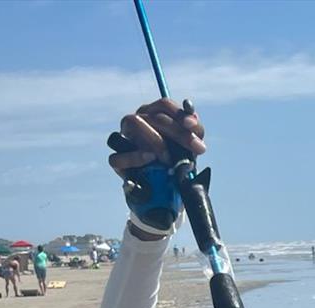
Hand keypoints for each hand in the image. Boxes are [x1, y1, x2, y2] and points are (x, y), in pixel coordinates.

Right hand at [107, 99, 206, 236]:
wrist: (163, 195)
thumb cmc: (176, 165)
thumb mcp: (188, 150)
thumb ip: (192, 133)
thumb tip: (193, 120)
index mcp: (153, 115)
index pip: (164, 105)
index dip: (179, 113)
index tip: (193, 126)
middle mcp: (137, 122)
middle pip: (155, 116)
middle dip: (179, 132)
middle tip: (197, 149)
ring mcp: (124, 139)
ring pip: (133, 122)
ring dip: (156, 140)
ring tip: (170, 159)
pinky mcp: (117, 162)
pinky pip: (119, 154)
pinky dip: (135, 156)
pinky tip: (150, 159)